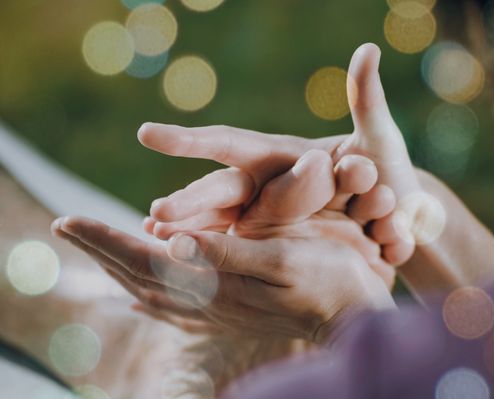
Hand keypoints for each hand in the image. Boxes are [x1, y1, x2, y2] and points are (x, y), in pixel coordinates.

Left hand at [52, 151, 395, 342]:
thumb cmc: (327, 278)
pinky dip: (150, 292)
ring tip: (96, 248)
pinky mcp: (230, 309)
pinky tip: (143, 292)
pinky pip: (175, 304)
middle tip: (67, 227)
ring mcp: (218, 308)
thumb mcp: (282, 257)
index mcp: (217, 283)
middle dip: (100, 251)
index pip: (145, 260)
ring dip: (118, 269)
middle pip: (138, 277)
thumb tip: (174, 242)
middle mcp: (208, 300)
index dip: (106, 240)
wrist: (351, 313)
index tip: (69, 221)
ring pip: (151, 291)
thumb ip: (228, 252)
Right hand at [139, 43, 415, 268]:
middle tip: (156, 217)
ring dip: (193, 238)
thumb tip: (366, 50)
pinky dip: (216, 263)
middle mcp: (265, 185)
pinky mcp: (279, 245)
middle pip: (219, 191)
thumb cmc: (383, 167)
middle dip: (189, 203)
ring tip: (157, 245)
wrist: (400, 214)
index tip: (148, 135)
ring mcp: (269, 218)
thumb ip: (365, 100)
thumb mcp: (377, 137)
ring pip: (223, 226)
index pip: (231, 144)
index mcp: (280, 154)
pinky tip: (187, 276)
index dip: (192, 140)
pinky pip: (247, 254)